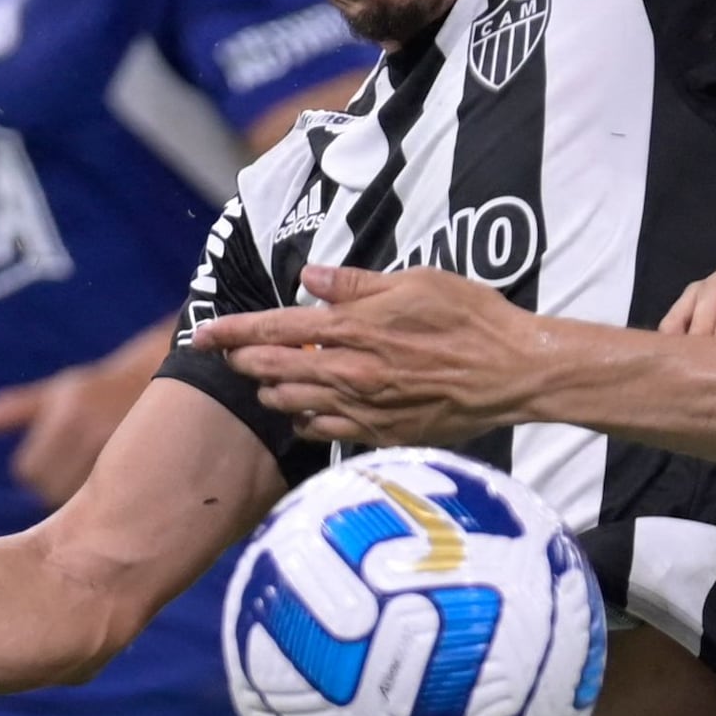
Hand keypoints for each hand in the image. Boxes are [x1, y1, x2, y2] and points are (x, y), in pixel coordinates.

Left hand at [0, 331, 167, 504]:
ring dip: (78, 504)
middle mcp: (92, 432)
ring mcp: (121, 452)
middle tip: (69, 481)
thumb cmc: (100, 392)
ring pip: (79, 504)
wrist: (171, 385)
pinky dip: (105, 506)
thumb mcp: (59, 393)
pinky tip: (113, 495)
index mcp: (67, 415)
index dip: (34, 474)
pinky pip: (109, 506)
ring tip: (91, 488)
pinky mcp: (143, 469)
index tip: (47, 469)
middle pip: (52, 492)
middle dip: (55, 491)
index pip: (30, 471)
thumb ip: (14, 410)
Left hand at [188, 263, 547, 444]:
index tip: (202, 335)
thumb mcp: (416, 281)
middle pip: (273, 372)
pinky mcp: (384, 434)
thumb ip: (356, 284)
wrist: (513, 372)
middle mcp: (351, 372)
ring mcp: (365, 408)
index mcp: (355, 328)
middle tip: (227, 357)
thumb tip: (308, 281)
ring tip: (265, 383)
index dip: (232, 332)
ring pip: (294, 406)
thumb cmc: (472, 318)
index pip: (274, 330)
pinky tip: (306, 412)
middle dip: (243, 364)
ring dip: (272, 393)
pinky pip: (327, 433)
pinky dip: (307, 421)